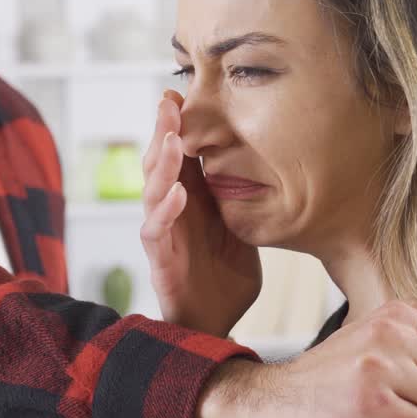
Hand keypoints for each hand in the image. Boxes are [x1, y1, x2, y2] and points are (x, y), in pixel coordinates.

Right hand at [140, 90, 261, 337]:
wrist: (215, 324)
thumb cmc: (226, 277)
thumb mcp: (241, 227)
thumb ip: (240, 196)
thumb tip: (264, 158)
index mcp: (190, 199)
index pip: (179, 154)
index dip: (177, 125)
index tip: (179, 92)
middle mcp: (171, 210)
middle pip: (159, 163)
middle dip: (163, 131)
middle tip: (169, 101)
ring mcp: (162, 234)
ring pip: (152, 190)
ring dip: (162, 163)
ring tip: (175, 138)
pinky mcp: (160, 260)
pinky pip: (156, 230)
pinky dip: (166, 209)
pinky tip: (179, 192)